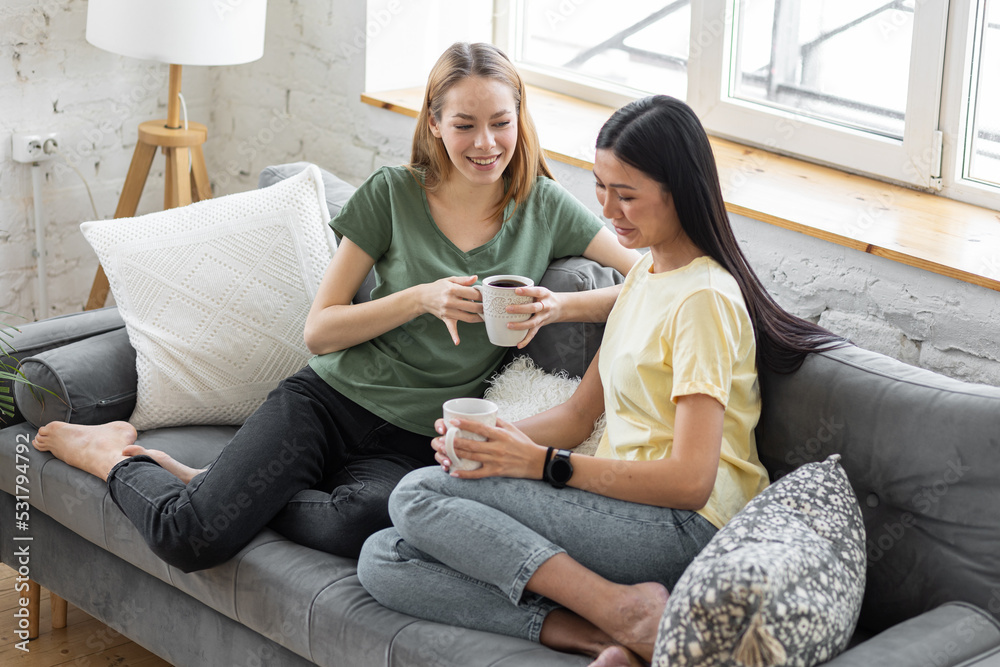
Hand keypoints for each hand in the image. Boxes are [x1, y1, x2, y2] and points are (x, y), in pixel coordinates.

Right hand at [418, 276, 483, 344]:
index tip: (488, 296)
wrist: (423, 297)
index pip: (472, 293)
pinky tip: (457, 341)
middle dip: (484, 307)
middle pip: (472, 306)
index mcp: (453, 289)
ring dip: (478, 318)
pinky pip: (450, 328)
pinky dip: (454, 335)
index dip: (482, 295)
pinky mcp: (445, 319)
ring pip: (467, 317)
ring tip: (486, 316)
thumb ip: (464, 280)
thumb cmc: (438, 287)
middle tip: (491, 307)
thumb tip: (475, 278)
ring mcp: (448, 311)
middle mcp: (450, 301)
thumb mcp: (450, 280)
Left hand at [431, 417, 546, 479]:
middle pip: (472, 445)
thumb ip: (497, 421)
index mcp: (501, 435)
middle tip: (440, 439)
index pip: (480, 428)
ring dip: (455, 455)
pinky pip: (478, 474)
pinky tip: (453, 473)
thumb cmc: (523, 443)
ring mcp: (496, 461)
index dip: (466, 424)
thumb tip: (483, 413)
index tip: (452, 422)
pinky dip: (465, 474)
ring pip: (472, 458)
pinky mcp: (496, 472)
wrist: (536, 462)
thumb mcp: (512, 428)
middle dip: (454, 442)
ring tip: (442, 452)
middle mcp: (497, 448)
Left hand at [504, 286, 562, 348]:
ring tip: (509, 325)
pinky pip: (533, 333)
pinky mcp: (541, 325)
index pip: (536, 292)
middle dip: (520, 309)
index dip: (527, 291)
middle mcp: (545, 306)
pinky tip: (519, 344)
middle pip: (533, 308)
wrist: (560, 307)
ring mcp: (543, 317)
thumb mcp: (541, 291)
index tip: (516, 291)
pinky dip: (526, 340)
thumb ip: (528, 291)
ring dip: (520, 325)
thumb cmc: (545, 297)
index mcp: (544, 294)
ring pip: (533, 322)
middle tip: (508, 309)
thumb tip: (508, 290)